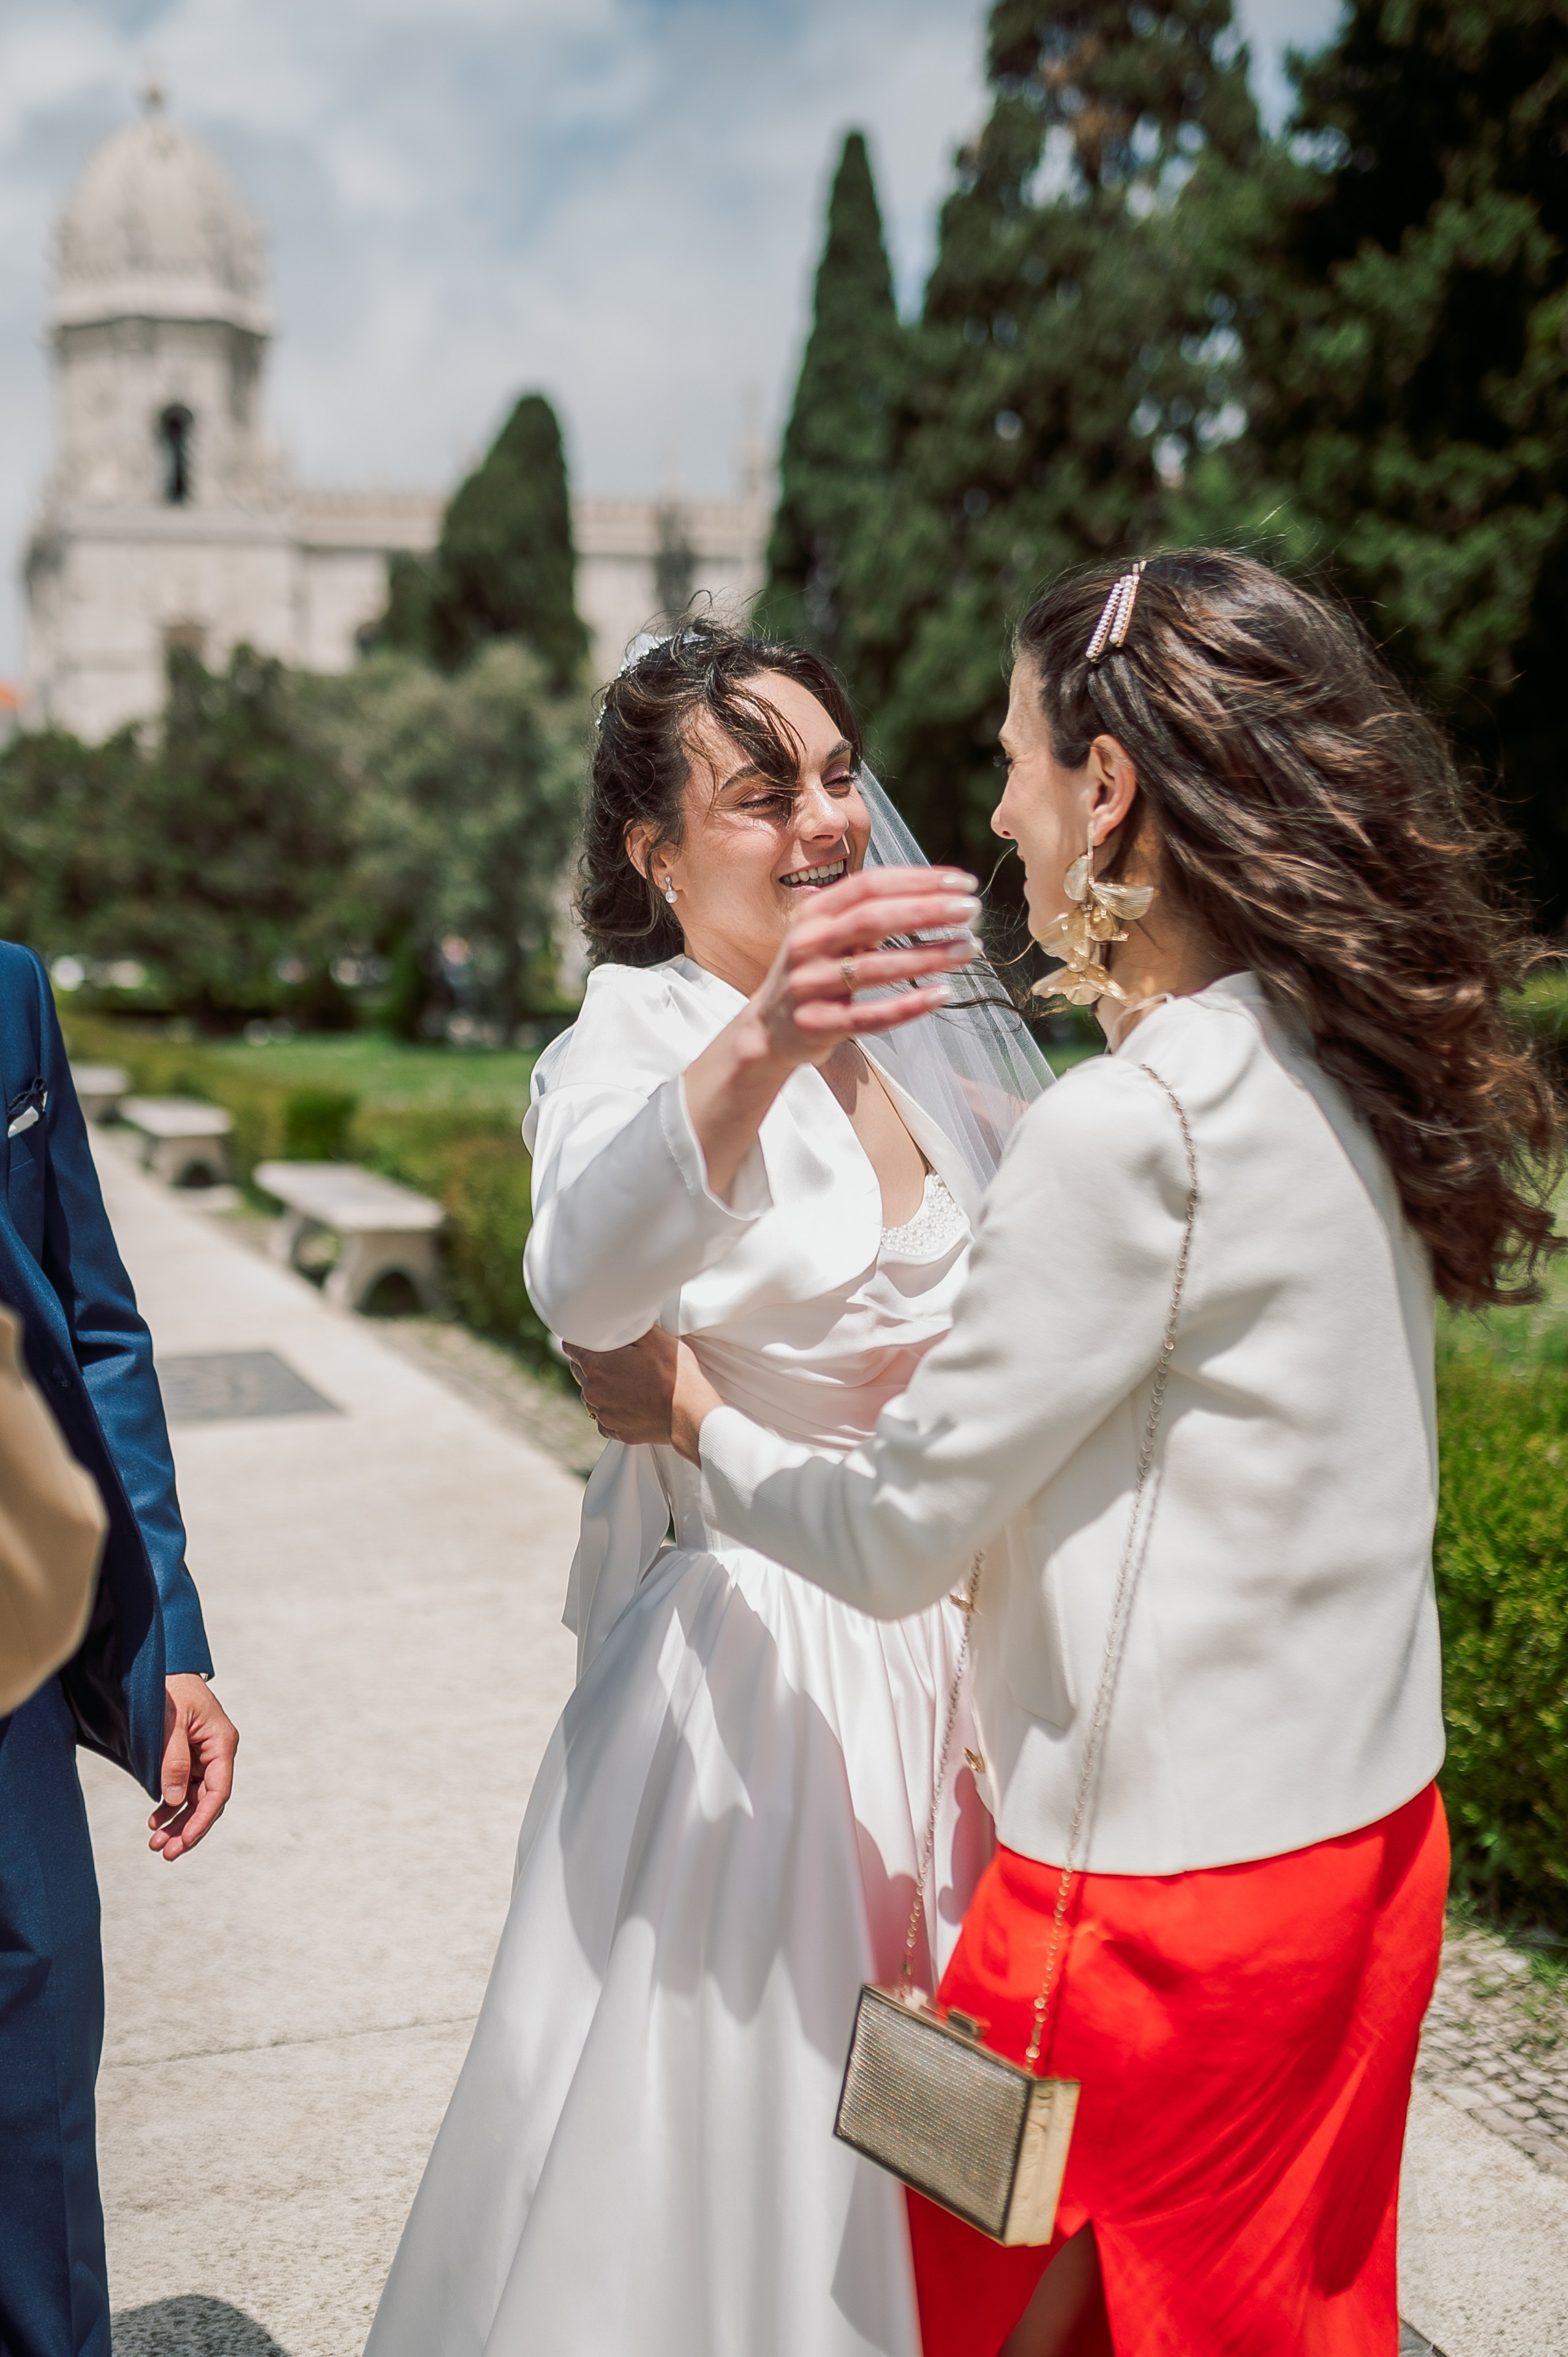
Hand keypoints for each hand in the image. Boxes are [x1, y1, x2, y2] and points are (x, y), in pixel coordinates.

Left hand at [149, 1673, 237, 1860]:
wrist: (163, 1669)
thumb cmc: (169, 1689)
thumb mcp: (170, 1722)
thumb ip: (173, 1759)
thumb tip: (176, 1800)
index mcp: (222, 1742)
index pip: (219, 1790)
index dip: (202, 1820)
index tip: (185, 1841)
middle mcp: (217, 1752)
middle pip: (208, 1801)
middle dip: (188, 1829)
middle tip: (166, 1852)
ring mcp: (203, 1757)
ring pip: (195, 1799)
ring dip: (177, 1822)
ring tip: (156, 1843)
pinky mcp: (189, 1758)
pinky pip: (183, 1789)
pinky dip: (170, 1807)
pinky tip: (155, 1820)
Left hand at [566, 1329, 721, 1462]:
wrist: (690, 1414)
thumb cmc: (674, 1374)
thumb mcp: (654, 1337)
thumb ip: (626, 1327)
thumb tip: (616, 1321)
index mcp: (595, 1364)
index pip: (570, 1346)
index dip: (581, 1339)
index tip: (593, 1339)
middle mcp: (592, 1390)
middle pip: (579, 1370)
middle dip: (592, 1362)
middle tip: (617, 1358)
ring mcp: (602, 1413)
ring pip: (591, 1394)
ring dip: (602, 1386)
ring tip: (628, 1382)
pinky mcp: (614, 1430)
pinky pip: (604, 1417)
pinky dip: (613, 1409)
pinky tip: (632, 1402)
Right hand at [686, 864, 981, 1199]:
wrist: (768, 1030)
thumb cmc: (817, 973)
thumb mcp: (831, 934)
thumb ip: (871, 913)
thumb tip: (940, 895)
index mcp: (815, 912)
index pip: (870, 885)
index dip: (919, 880)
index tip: (963, 884)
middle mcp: (807, 943)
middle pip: (872, 919)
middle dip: (927, 911)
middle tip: (972, 911)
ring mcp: (808, 985)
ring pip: (874, 968)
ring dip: (927, 957)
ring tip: (969, 950)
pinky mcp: (816, 1024)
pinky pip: (869, 1016)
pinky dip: (908, 1005)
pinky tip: (943, 995)